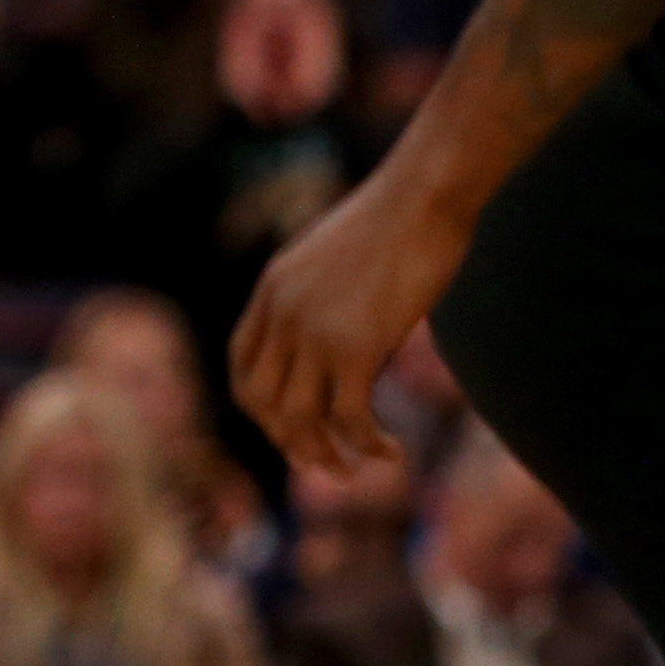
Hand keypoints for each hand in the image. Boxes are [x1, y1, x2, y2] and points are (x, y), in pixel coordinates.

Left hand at [232, 158, 471, 468]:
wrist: (422, 195)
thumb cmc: (396, 221)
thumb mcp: (337, 260)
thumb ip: (322, 298)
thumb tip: (343, 339)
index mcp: (272, 289)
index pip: (242, 365)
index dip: (259, 408)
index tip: (291, 429)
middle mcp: (281, 313)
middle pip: (260, 400)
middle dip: (287, 441)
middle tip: (324, 463)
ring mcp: (314, 331)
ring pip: (297, 418)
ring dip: (322, 455)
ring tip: (354, 469)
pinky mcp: (355, 346)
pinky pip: (349, 418)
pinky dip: (366, 444)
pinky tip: (390, 451)